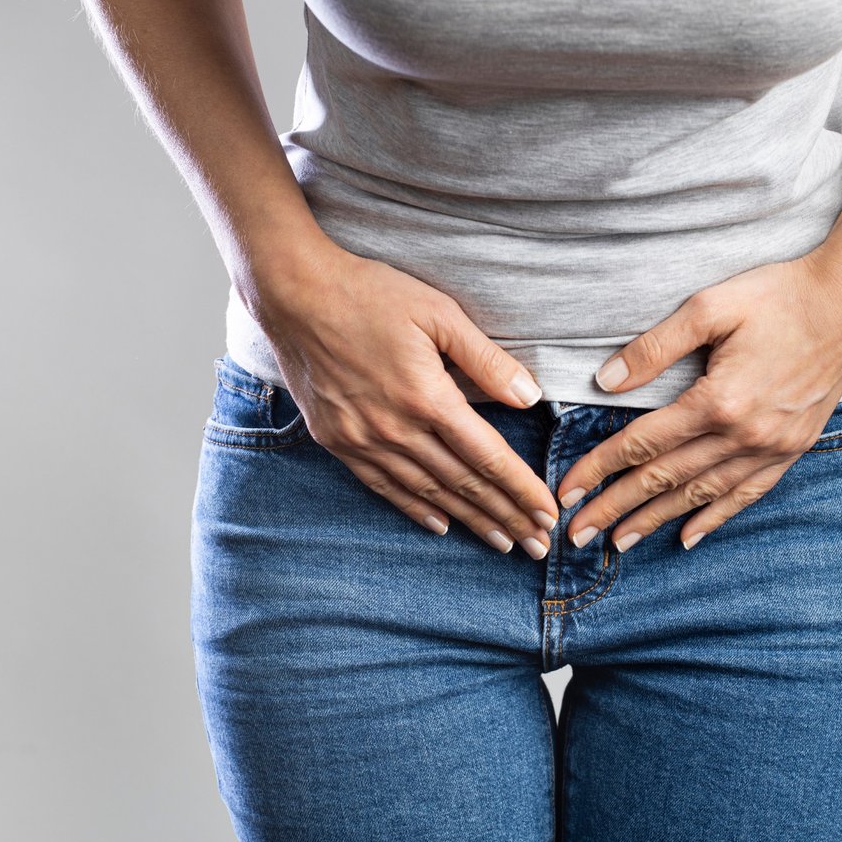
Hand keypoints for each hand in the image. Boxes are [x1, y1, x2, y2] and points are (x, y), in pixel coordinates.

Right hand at [245, 233, 559, 557]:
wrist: (294, 294)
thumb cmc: (370, 294)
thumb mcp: (439, 313)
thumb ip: (486, 359)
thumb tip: (530, 396)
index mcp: (428, 397)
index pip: (488, 457)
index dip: (521, 490)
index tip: (547, 515)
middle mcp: (396, 429)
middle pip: (463, 484)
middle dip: (506, 517)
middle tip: (538, 547)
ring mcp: (363, 440)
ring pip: (428, 492)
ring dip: (469, 521)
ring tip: (501, 543)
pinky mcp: (338, 441)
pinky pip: (383, 486)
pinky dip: (415, 508)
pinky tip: (440, 524)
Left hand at [556, 246, 841, 550]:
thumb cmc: (780, 295)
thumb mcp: (709, 307)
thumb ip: (654, 347)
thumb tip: (606, 381)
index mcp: (717, 400)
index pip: (643, 444)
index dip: (599, 469)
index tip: (568, 492)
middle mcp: (744, 434)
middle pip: (665, 479)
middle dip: (616, 508)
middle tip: (578, 536)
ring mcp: (772, 446)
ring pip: (702, 494)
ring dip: (657, 520)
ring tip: (621, 542)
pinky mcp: (792, 448)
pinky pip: (747, 493)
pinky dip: (715, 517)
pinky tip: (689, 536)